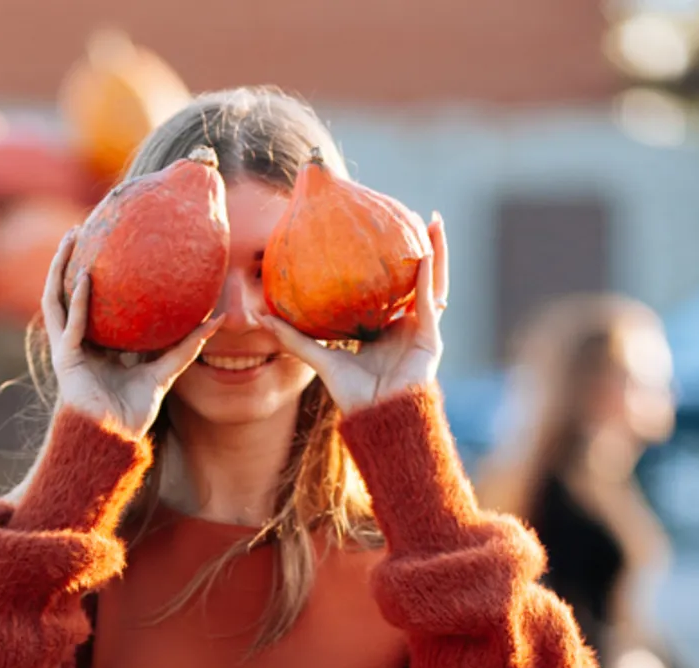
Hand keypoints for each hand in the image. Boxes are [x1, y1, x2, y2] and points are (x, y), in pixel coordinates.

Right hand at [41, 231, 220, 439]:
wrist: (114, 440)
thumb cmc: (132, 414)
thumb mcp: (163, 373)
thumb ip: (186, 347)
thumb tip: (217, 320)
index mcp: (98, 346)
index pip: (94, 303)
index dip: (97, 275)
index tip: (109, 246)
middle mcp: (80, 343)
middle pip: (69, 293)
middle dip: (71, 261)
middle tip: (83, 229)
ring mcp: (69, 350)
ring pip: (57, 300)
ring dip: (60, 268)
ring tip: (72, 238)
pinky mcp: (66, 360)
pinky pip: (70, 324)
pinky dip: (77, 301)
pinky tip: (84, 275)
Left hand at [257, 214, 448, 416]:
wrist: (378, 421)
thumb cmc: (353, 396)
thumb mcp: (320, 360)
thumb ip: (295, 339)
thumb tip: (262, 318)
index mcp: (385, 327)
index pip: (389, 285)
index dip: (388, 260)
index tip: (380, 230)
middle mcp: (406, 324)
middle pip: (416, 277)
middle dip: (420, 245)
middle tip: (414, 214)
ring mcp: (422, 330)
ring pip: (432, 282)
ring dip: (436, 250)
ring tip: (434, 221)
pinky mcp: (431, 339)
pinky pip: (429, 302)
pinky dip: (428, 277)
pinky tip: (424, 254)